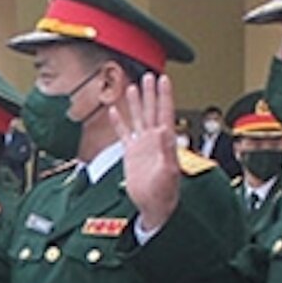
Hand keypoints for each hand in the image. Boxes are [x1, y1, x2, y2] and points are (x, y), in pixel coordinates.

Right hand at [113, 72, 182, 232]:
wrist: (153, 206)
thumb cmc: (164, 193)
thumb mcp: (168, 173)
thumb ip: (166, 152)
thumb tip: (165, 131)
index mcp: (164, 141)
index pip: (165, 112)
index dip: (164, 95)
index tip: (164, 79)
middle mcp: (153, 139)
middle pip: (151, 110)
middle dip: (150, 93)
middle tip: (149, 76)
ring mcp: (142, 146)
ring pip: (138, 118)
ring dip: (136, 103)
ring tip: (133, 87)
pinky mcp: (131, 154)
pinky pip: (123, 134)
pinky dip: (119, 122)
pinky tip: (114, 111)